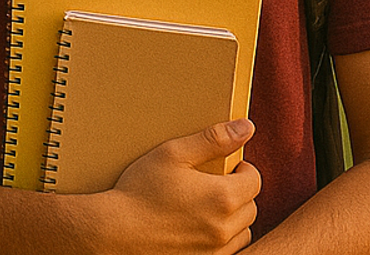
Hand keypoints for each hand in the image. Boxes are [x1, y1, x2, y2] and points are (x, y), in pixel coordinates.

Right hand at [75, 119, 261, 254]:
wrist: (114, 231)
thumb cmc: (140, 190)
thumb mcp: (173, 154)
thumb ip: (213, 139)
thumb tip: (247, 127)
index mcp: (223, 196)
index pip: (255, 180)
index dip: (242, 169)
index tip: (225, 168)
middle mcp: (225, 227)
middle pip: (251, 206)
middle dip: (238, 192)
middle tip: (212, 185)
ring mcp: (216, 250)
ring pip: (243, 231)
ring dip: (234, 218)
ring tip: (207, 207)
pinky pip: (229, 250)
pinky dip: (222, 239)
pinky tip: (199, 227)